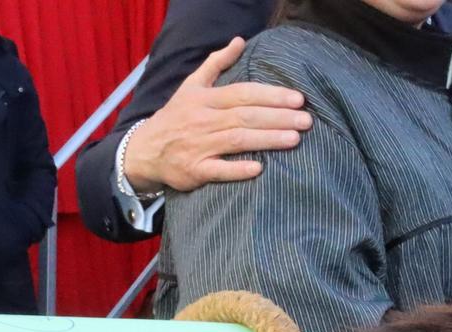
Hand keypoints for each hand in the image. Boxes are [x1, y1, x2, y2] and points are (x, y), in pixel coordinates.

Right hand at [122, 38, 313, 194]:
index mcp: (205, 98)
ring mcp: (199, 146)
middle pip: (245, 116)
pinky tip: (259, 169)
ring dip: (267, 139)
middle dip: (277, 117)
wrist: (144, 150)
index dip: (271, 95)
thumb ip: (216, 63)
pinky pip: (218, 170)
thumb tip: (239, 41)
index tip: (298, 99)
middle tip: (306, 120)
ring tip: (294, 139)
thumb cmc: (176, 116)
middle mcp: (203, 120)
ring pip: (237, 140)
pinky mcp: (195, 170)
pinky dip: (237, 169)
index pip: (243, 93)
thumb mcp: (191, 85)